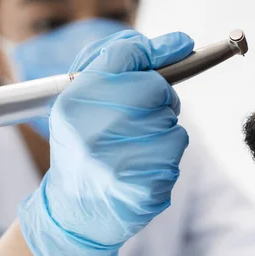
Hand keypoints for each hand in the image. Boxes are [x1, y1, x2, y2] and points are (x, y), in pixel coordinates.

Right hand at [18, 30, 193, 255]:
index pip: (123, 55)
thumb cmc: (83, 146)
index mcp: (73, 103)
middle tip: (144, 109)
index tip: (180, 46)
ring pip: (170, 117)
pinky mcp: (146, 185)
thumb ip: (121, 66)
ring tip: (134, 142)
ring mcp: (120, 160)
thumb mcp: (81, 103)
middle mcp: (93, 130)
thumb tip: (181, 44)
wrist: (75, 211)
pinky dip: (168, 148)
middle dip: (159, 94)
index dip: (152, 50)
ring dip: (162, 124)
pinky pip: (177, 144)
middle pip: (155, 86)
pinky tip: (143, 161)